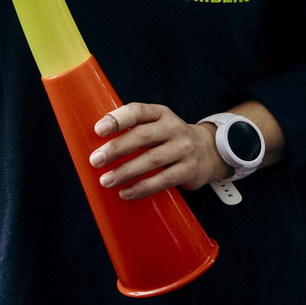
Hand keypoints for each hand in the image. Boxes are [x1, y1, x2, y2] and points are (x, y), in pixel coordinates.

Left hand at [88, 102, 230, 199]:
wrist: (210, 151)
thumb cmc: (170, 138)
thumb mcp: (157, 125)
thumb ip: (134, 129)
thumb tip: (97, 144)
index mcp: (160, 113)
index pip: (137, 111)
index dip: (117, 119)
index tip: (98, 130)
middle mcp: (173, 128)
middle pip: (142, 136)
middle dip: (116, 149)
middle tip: (95, 160)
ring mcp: (184, 149)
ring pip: (152, 160)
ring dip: (126, 172)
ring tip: (106, 181)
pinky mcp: (189, 170)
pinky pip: (163, 180)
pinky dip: (142, 188)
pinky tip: (125, 193)